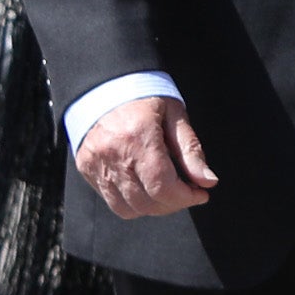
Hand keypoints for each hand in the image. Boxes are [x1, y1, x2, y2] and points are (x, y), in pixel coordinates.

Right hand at [74, 93, 217, 217]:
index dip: (185, 197)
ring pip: (126, 208)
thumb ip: (191, 150)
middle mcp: (113, 154)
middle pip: (145, 202)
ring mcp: (96, 164)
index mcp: (138, 137)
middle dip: (173, 204)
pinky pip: (110, 200)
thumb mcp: (176, 116)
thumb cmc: (146, 98)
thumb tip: (208, 181)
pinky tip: (146, 187)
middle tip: (188, 192)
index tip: (201, 194)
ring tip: (168, 192)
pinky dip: (132, 202)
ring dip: (152, 208)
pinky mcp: (86, 168)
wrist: (105, 86)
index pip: (162, 186)